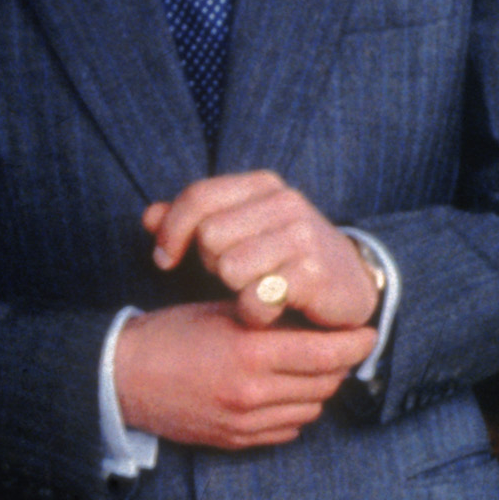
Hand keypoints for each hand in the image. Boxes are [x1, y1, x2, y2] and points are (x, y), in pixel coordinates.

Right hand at [115, 298, 378, 447]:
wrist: (121, 378)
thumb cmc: (170, 335)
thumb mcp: (221, 313)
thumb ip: (269, 321)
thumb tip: (316, 322)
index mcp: (251, 352)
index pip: (327, 354)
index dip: (355, 344)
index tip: (367, 335)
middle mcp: (252, 392)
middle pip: (325, 384)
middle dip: (340, 365)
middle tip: (341, 348)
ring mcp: (244, 422)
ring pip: (310, 409)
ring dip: (318, 389)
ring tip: (311, 368)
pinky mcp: (235, 440)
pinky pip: (287, 430)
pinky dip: (295, 412)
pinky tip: (285, 392)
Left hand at [145, 174, 380, 332]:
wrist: (351, 285)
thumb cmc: (284, 258)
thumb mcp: (239, 232)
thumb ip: (191, 222)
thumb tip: (147, 216)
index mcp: (263, 185)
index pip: (198, 197)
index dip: (171, 232)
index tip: (164, 260)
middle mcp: (285, 202)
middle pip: (209, 236)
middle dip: (211, 265)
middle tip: (236, 276)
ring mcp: (303, 236)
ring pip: (229, 267)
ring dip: (234, 291)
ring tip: (256, 292)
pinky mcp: (314, 274)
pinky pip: (255, 298)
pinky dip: (254, 314)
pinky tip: (271, 312)